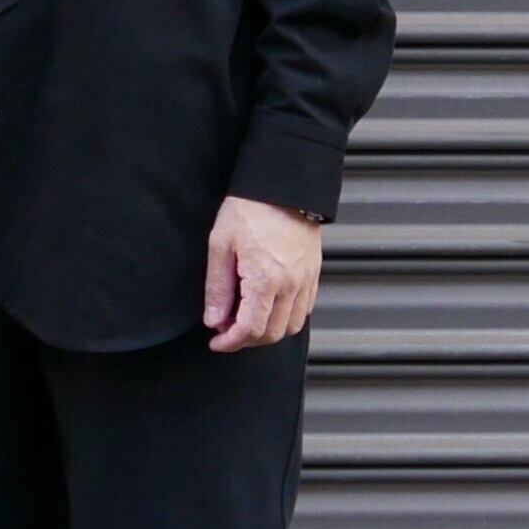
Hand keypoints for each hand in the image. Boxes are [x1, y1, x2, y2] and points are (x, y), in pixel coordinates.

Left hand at [203, 192, 321, 350]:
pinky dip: (286, 318)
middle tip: (226, 331)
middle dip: (246, 341)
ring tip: (246, 320)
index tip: (216, 341)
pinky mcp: (313, 274)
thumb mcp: (221, 245)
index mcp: (265, 280)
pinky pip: (304, 310)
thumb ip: (217, 288)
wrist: (283, 186)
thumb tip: (215, 320)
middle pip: (272, 334)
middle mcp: (290, 285)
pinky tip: (268, 306)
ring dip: (267, 332)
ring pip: (291, 327)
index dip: (230, 343)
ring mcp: (306, 281)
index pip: (249, 330)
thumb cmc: (250, 209)